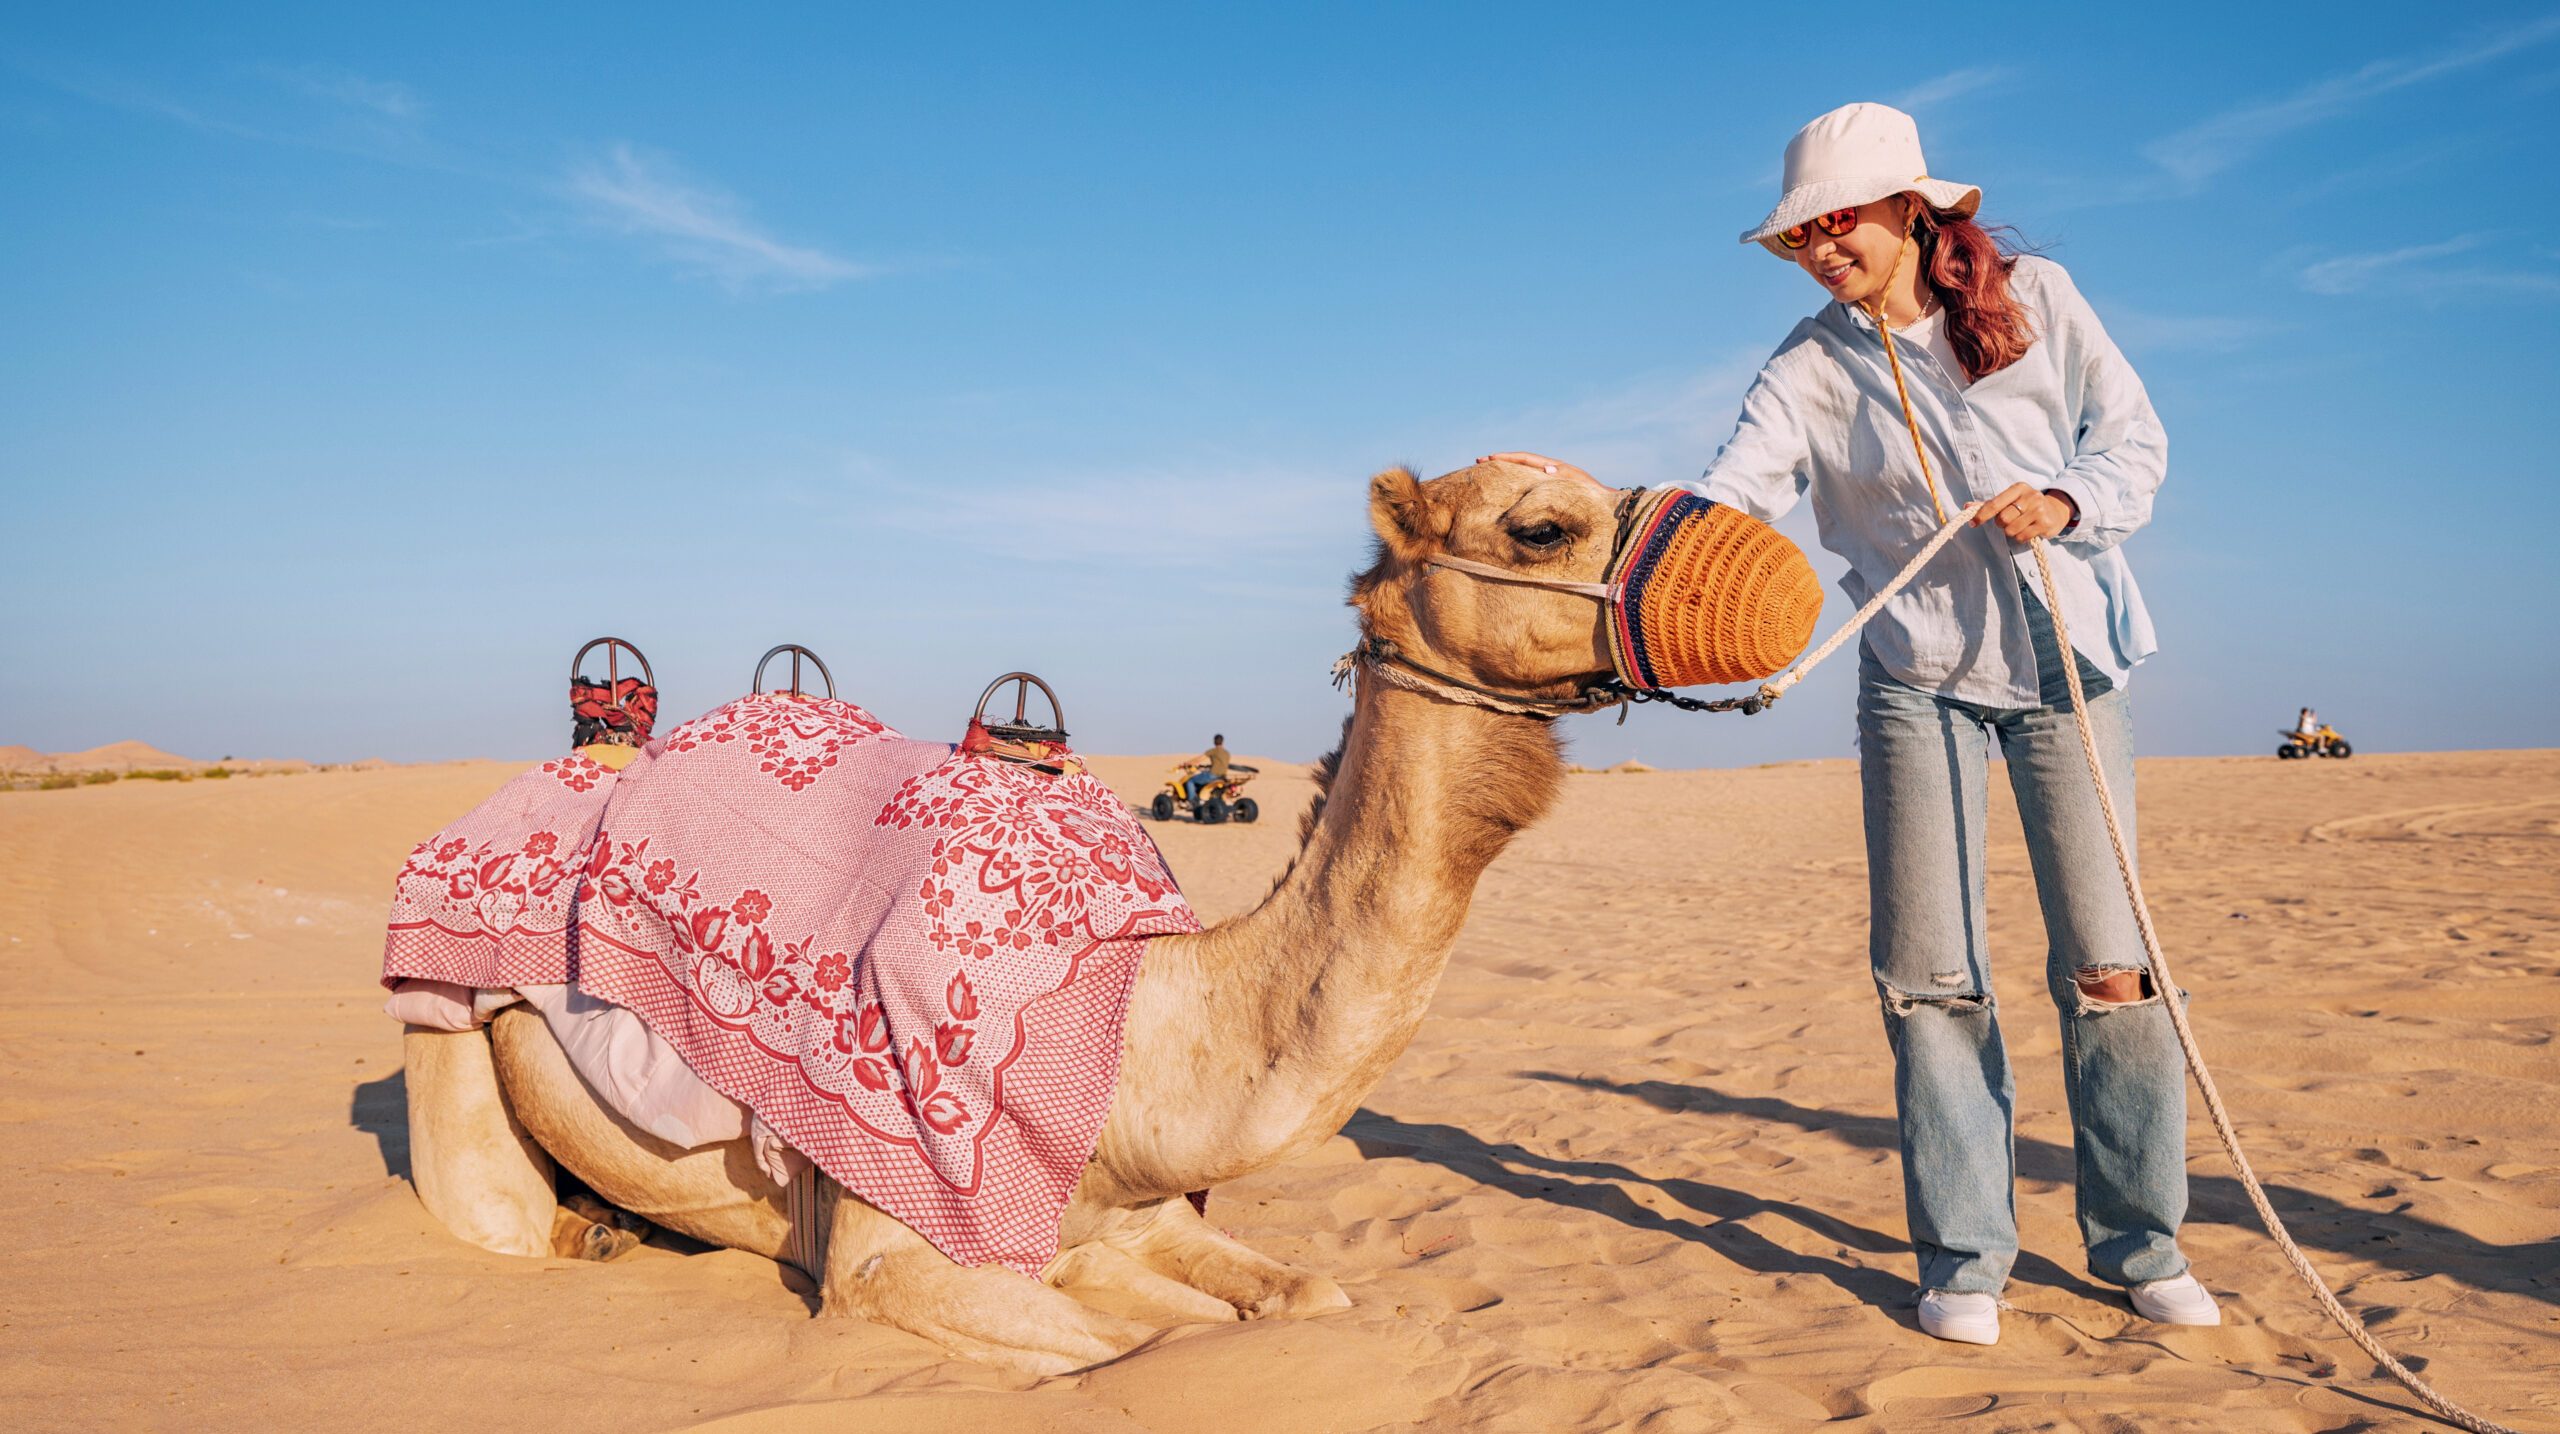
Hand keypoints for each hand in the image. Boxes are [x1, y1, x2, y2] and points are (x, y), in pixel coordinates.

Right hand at [1476, 451, 1599, 485]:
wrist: (1604, 503)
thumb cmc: (1592, 496)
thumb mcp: (1579, 485)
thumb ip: (1565, 477)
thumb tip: (1547, 468)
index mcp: (1553, 467)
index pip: (1525, 458)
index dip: (1506, 457)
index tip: (1488, 458)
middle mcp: (1549, 469)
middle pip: (1521, 461)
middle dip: (1501, 460)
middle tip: (1480, 461)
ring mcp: (1550, 477)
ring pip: (1524, 469)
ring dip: (1507, 469)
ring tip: (1488, 472)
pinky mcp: (1551, 487)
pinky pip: (1529, 480)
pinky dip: (1516, 479)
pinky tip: (1507, 487)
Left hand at [1972, 482, 2075, 541]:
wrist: (2055, 510)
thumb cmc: (2025, 505)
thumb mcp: (2009, 500)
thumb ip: (1988, 504)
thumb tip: (1966, 506)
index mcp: (2019, 488)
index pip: (1995, 503)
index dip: (1982, 515)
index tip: (1973, 523)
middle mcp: (2031, 497)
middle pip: (2002, 519)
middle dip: (2001, 524)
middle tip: (2009, 521)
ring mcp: (2039, 510)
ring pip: (2011, 530)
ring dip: (2011, 532)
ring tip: (2020, 525)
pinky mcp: (2045, 524)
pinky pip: (2022, 537)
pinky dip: (2021, 537)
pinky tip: (2028, 530)